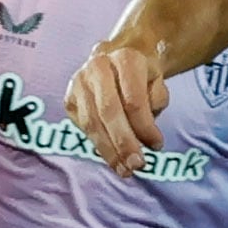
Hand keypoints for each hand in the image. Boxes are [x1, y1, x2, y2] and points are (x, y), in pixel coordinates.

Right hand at [62, 34, 167, 169]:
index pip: (133, 100)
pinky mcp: (69, 98)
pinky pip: (83, 126)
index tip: (157, 146)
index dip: (144, 126)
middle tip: (136, 165)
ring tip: (124, 170)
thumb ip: (155, 103)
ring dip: (109, 150)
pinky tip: (112, 158)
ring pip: (92, 122)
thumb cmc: (142, 75)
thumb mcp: (157, 82)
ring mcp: (78, 83)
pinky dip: (98, 144)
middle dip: (123, 142)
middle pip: (109, 112)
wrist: (116, 58)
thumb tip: (146, 137)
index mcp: (125, 59)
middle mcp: (97, 68)